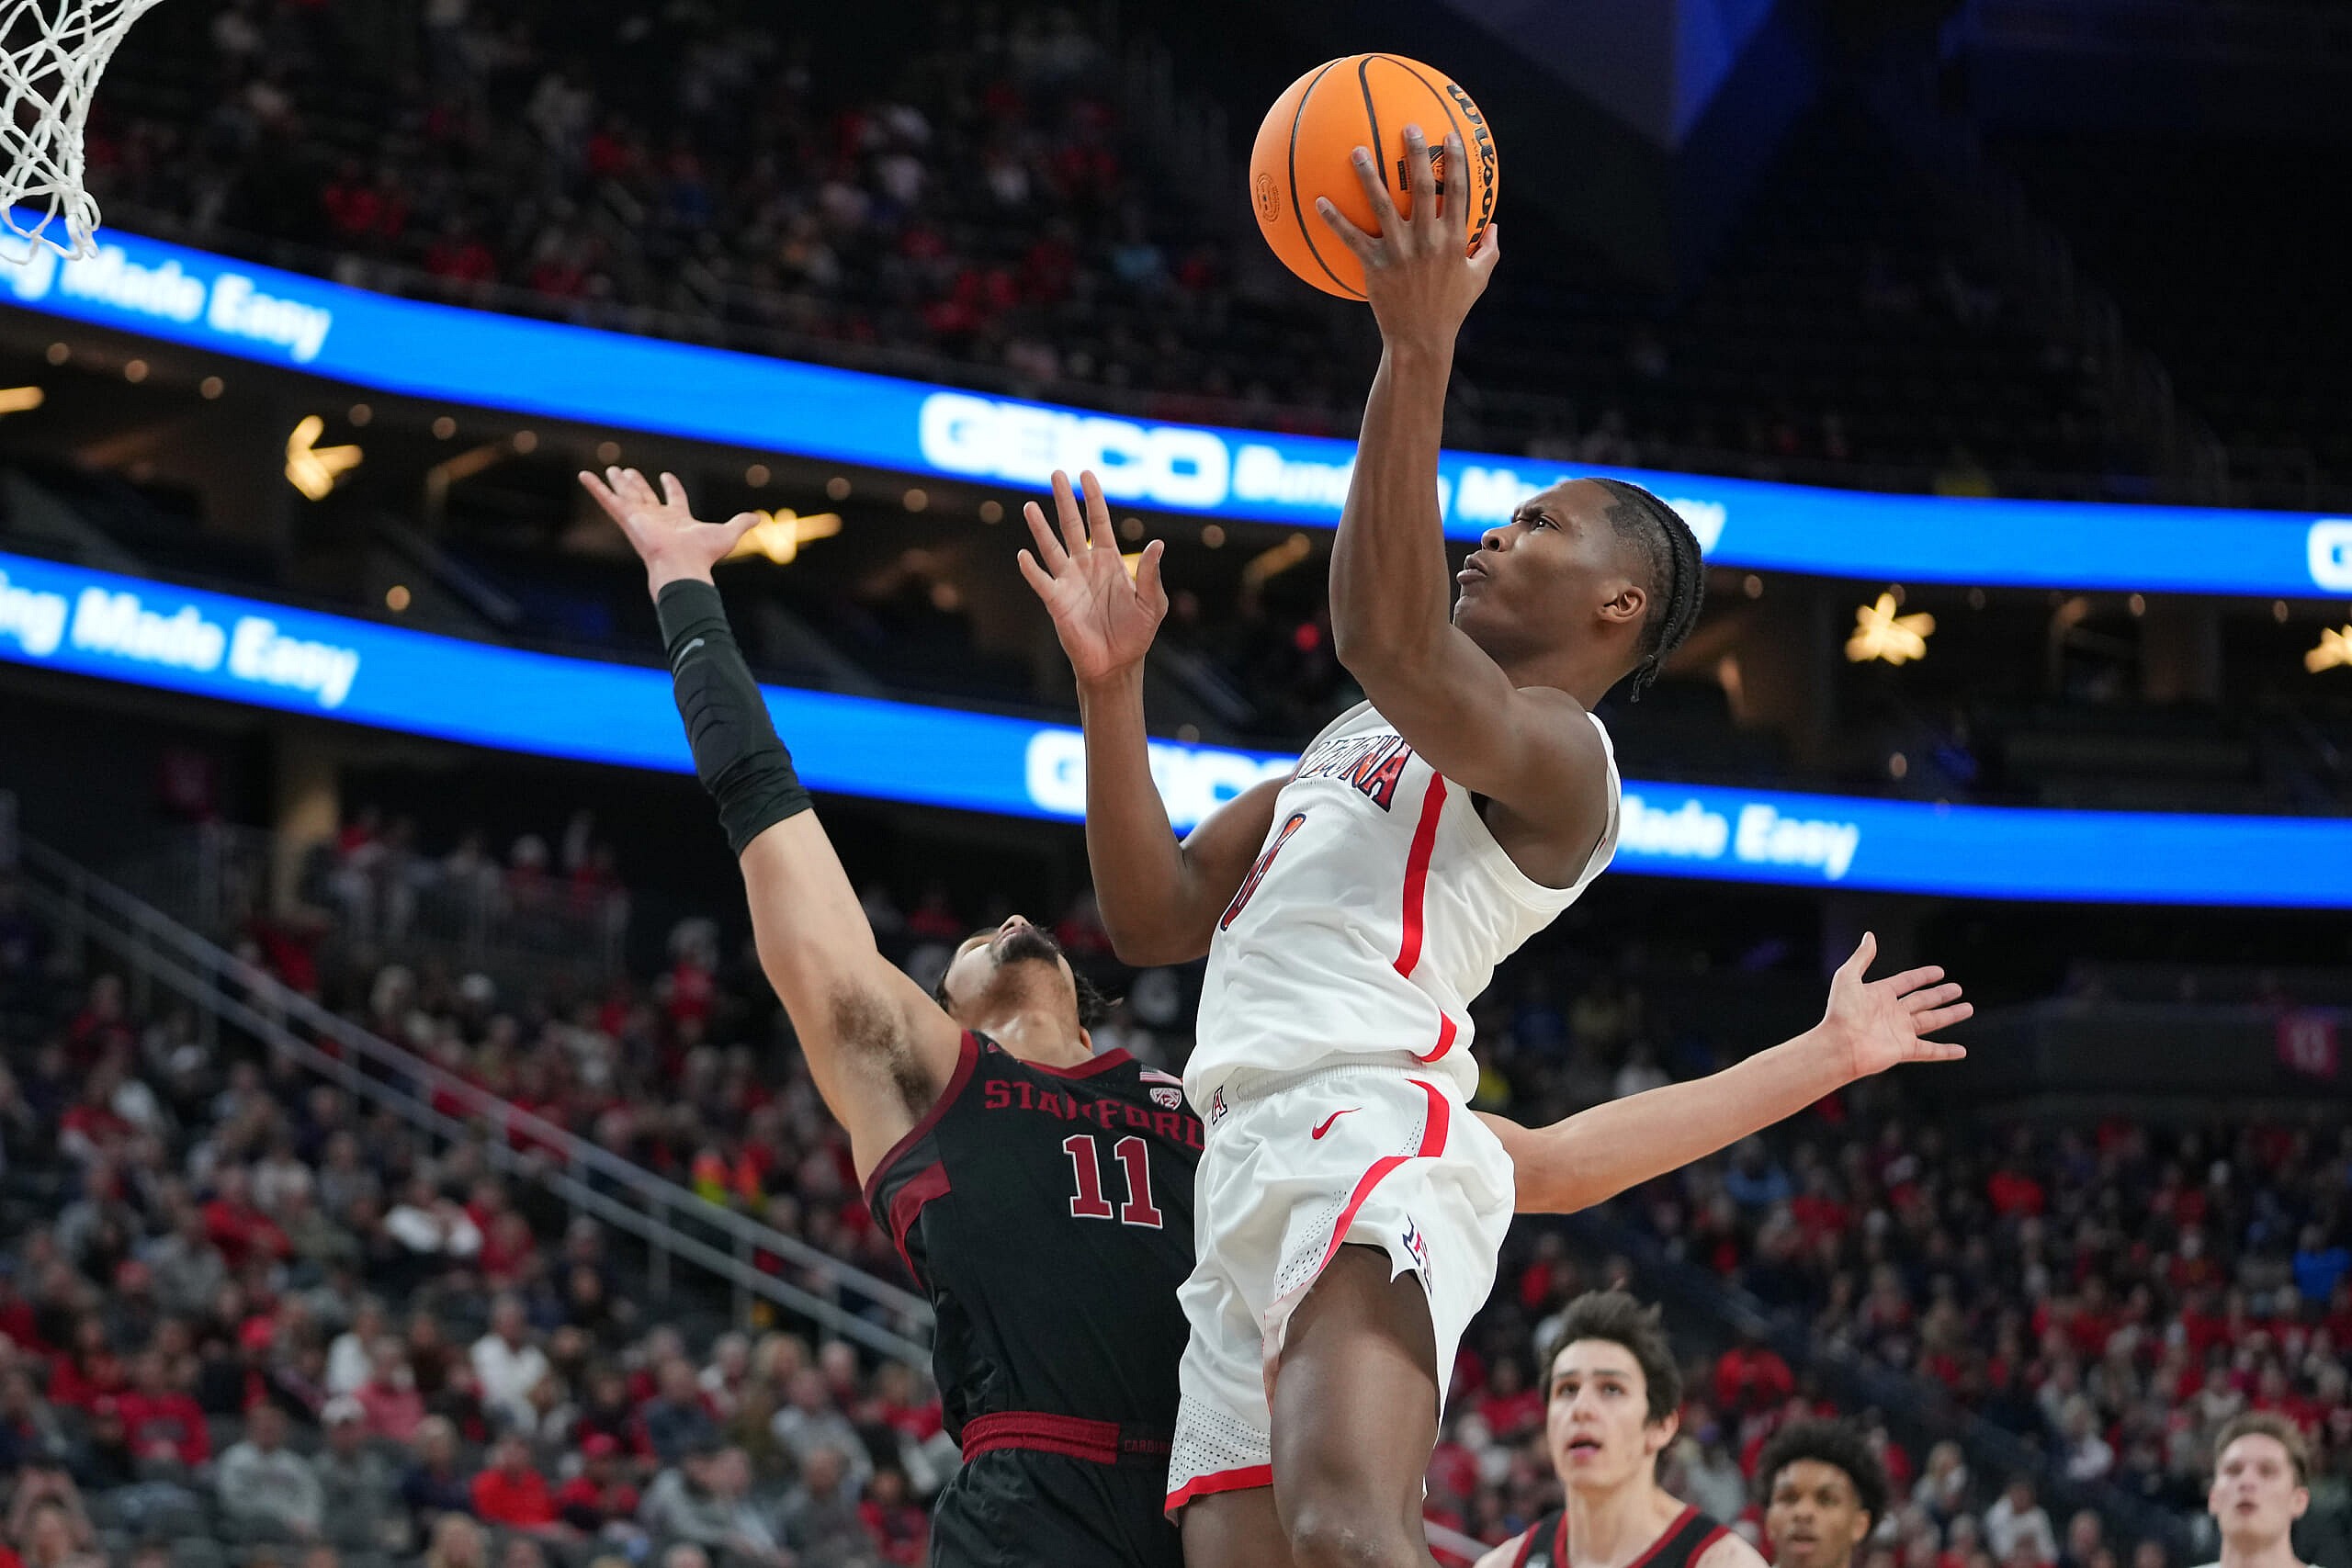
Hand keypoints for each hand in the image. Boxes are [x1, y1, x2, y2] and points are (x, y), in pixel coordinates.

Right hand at [578, 467, 760, 595]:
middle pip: (645, 496)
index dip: (671, 487)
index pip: (673, 499)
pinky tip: (583, 475)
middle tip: (628, 471)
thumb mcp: (729, 533)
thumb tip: (759, 518)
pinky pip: (607, 500)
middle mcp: (657, 519)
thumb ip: (742, 523)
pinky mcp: (627, 519)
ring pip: (626, 495)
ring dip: (618, 482)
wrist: (683, 566)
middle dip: (638, 484)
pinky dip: (595, 488)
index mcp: (677, 520)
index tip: (667, 476)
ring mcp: (640, 518)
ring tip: (611, 468)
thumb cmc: (703, 554)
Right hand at [1016, 469, 1167, 684]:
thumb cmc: (1136, 633)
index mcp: (1109, 561)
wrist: (1116, 665)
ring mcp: (1069, 582)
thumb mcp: (1153, 603)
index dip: (1093, 498)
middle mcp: (1086, 566)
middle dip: (1064, 500)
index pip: (1099, 522)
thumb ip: (1152, 574)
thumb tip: (1159, 543)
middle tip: (1055, 473)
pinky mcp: (1057, 603)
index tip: (1086, 474)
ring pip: (1051, 547)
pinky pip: (1042, 582)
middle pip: (1071, 526)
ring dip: (1040, 527)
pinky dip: (1031, 569)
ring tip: (1030, 505)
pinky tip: (1023, 554)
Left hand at [1316, 124, 1499, 351]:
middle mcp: (1428, 240)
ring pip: (1382, 205)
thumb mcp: (1478, 280)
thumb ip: (1490, 251)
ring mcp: (1400, 252)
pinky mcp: (1375, 266)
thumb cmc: (1451, 310)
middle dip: (1416, 153)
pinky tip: (1319, 200)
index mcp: (1454, 239)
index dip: (1456, 161)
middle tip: (1408, 127)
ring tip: (1357, 150)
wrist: (1421, 341)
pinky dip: (1334, 219)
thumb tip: (1496, 226)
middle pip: (1421, 187)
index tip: (1451, 136)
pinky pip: (1352, 238)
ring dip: (1368, 175)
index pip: (1458, 191)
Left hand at [1817, 932, 1971, 1080]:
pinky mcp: (1905, 1049)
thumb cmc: (1840, 1012)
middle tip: (1958, 989)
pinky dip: (1946, 1052)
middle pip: (1923, 1001)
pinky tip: (1961, 1051)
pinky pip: (1930, 1050)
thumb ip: (1861, 957)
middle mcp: (1892, 1013)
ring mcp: (1900, 1031)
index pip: (1907, 982)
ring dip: (1950, 1015)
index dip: (1923, 976)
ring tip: (1968, 1008)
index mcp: (1880, 995)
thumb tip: (1869, 936)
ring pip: (1931, 1021)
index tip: (1940, 971)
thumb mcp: (1848, 977)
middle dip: (1941, 995)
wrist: (1839, 1045)